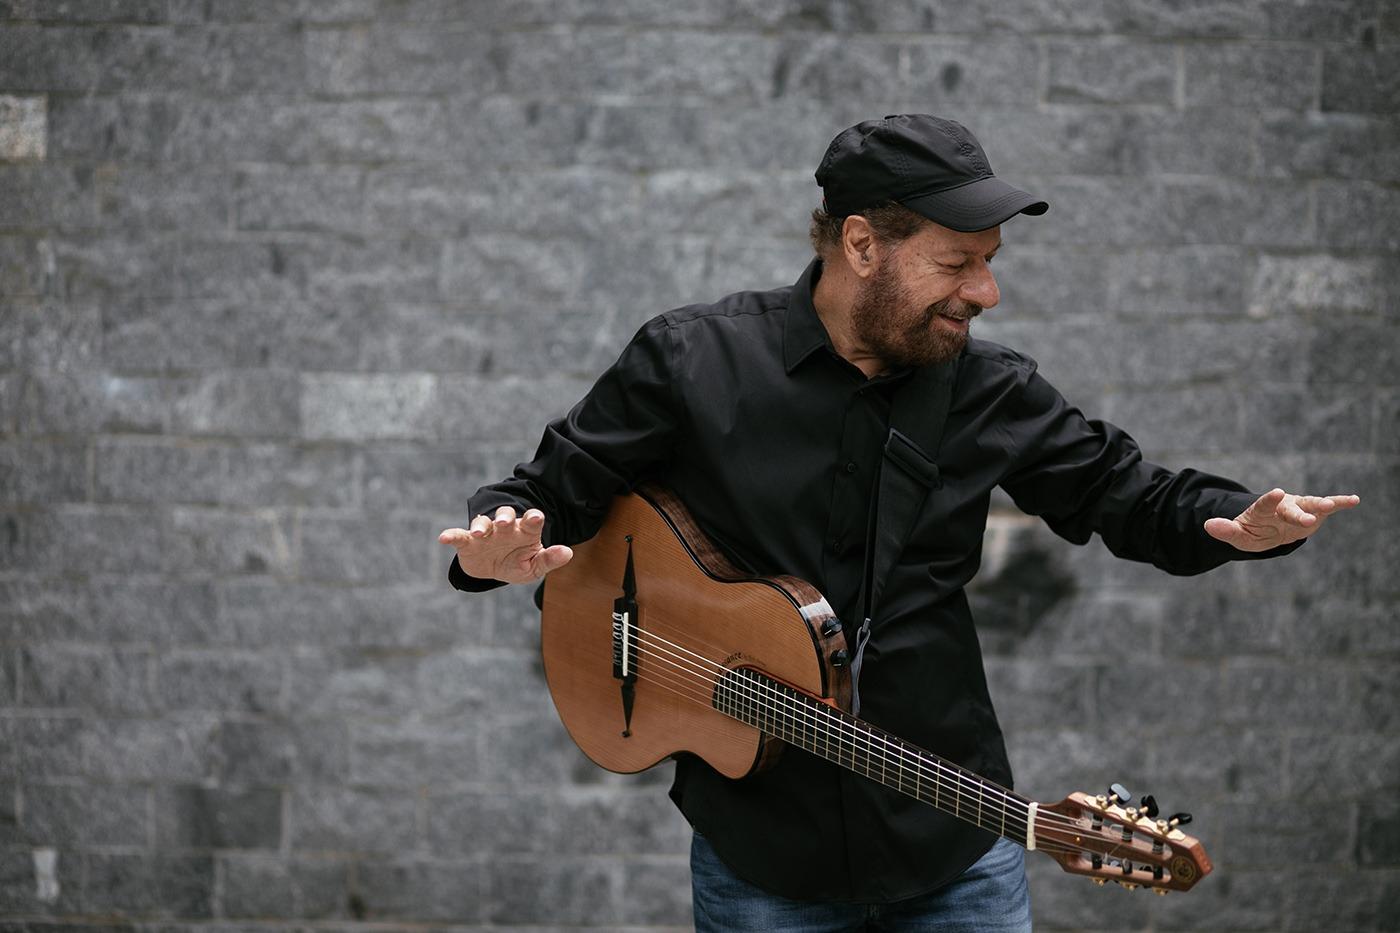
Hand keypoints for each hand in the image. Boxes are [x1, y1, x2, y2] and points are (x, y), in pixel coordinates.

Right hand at [438, 506, 573, 583]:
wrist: (493, 570)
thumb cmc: (518, 563)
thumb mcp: (535, 566)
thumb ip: (550, 559)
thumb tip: (567, 552)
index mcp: (525, 531)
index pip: (531, 520)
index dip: (534, 518)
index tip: (536, 518)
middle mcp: (505, 528)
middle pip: (506, 515)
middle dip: (505, 517)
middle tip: (504, 523)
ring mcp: (486, 534)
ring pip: (483, 523)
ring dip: (481, 525)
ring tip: (479, 533)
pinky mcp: (468, 542)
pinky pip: (459, 536)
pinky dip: (451, 535)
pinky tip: (443, 538)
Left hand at [1203, 488, 1359, 552]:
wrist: (1268, 527)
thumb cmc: (1252, 531)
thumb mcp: (1238, 535)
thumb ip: (1225, 530)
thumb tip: (1207, 526)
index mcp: (1262, 510)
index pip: (1264, 505)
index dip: (1269, 500)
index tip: (1274, 493)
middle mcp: (1282, 505)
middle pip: (1290, 509)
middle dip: (1299, 514)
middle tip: (1309, 520)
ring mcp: (1299, 507)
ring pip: (1310, 505)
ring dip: (1321, 506)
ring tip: (1333, 506)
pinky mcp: (1313, 511)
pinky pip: (1328, 506)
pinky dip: (1340, 502)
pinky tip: (1355, 500)